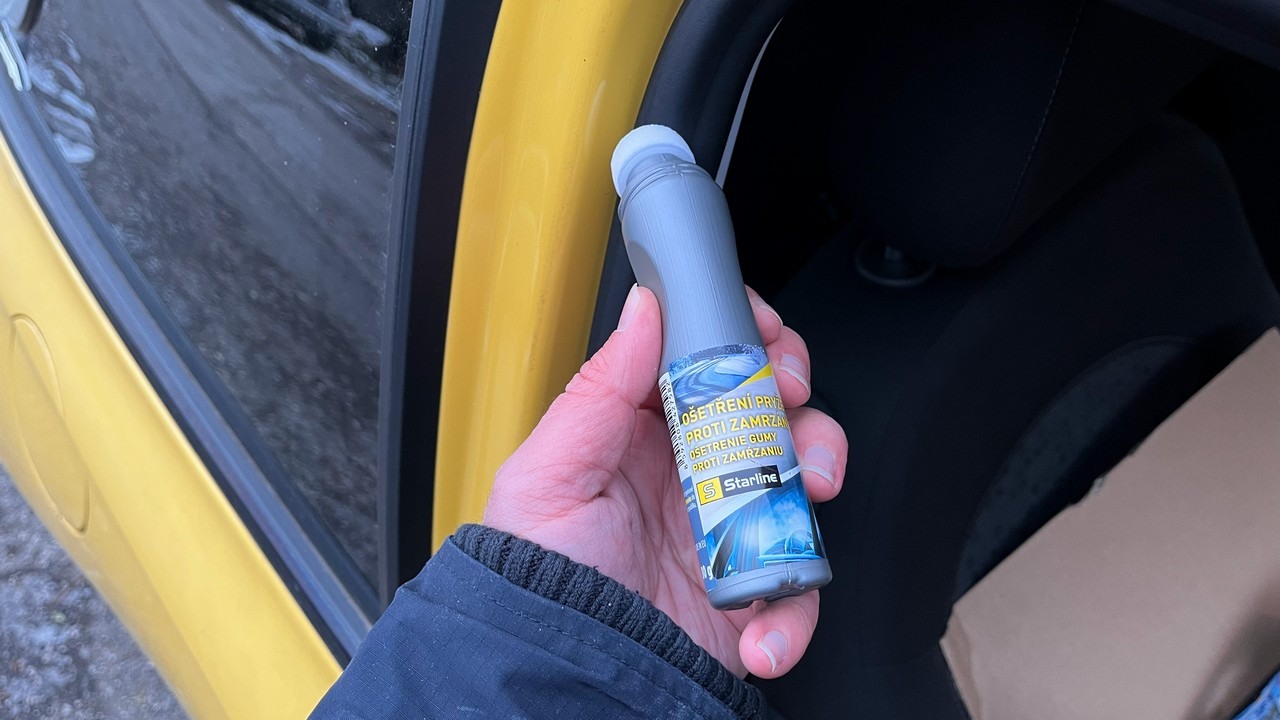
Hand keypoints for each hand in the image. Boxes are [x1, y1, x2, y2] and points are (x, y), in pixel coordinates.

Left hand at [483, 285, 845, 678]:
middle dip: (794, 390)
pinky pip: (800, 584)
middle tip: (790, 396)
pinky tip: (760, 619)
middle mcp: (692, 474)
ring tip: (808, 490)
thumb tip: (643, 309)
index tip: (762, 329)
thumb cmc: (535, 576)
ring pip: (803, 476)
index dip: (742, 335)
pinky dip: (795, 605)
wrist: (554, 674)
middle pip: (768, 406)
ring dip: (820, 469)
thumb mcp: (550, 474)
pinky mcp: (751, 593)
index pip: (705, 362)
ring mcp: (728, 530)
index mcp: (642, 434)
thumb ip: (600, 391)